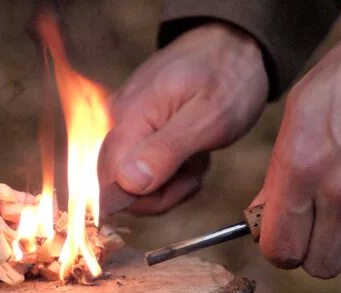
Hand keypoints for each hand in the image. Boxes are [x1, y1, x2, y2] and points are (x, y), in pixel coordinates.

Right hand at [98, 23, 268, 214]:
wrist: (230, 46)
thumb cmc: (226, 77)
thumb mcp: (208, 118)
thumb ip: (165, 151)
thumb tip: (128, 183)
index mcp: (128, 120)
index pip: (110, 185)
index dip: (145, 199)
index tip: (183, 184)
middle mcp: (114, 124)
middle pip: (117, 189)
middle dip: (160, 193)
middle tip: (194, 170)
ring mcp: (121, 127)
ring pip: (131, 184)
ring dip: (168, 184)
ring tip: (195, 156)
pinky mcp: (132, 132)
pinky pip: (139, 171)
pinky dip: (168, 173)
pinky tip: (188, 153)